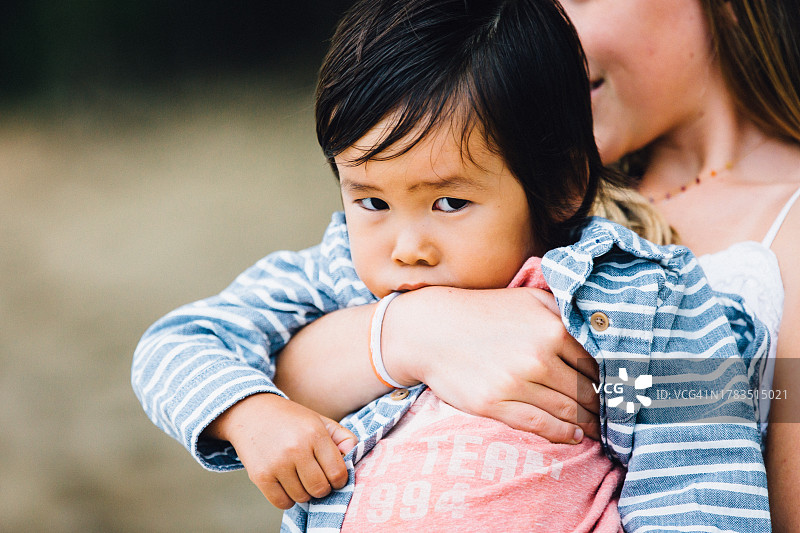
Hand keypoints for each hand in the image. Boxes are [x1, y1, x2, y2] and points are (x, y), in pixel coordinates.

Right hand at [203, 393, 356, 508]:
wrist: (251, 412)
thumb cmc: (291, 419)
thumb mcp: (320, 421)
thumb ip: (344, 438)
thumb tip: (353, 459)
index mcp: (315, 434)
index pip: (338, 473)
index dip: (339, 479)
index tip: (333, 475)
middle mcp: (296, 449)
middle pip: (320, 489)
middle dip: (323, 487)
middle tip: (316, 477)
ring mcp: (277, 464)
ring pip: (302, 497)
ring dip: (304, 492)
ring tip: (300, 477)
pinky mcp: (261, 476)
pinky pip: (282, 503)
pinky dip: (287, 499)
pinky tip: (287, 484)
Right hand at [382, 286, 599, 442]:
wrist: (431, 329)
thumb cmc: (484, 312)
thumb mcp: (529, 298)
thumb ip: (565, 311)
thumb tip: (603, 329)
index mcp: (552, 329)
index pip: (597, 363)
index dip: (612, 380)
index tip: (622, 391)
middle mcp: (538, 357)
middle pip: (586, 392)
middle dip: (604, 406)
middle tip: (615, 415)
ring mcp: (515, 383)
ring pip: (567, 411)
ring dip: (587, 423)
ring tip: (597, 428)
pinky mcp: (495, 404)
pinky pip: (540, 425)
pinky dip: (562, 434)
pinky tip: (573, 435)